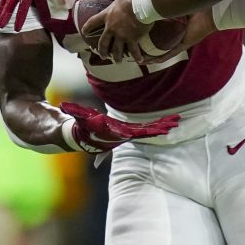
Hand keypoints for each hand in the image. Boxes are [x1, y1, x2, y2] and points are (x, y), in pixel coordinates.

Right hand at [61, 101, 179, 152]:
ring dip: (162, 124)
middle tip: (175, 123)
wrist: (77, 136)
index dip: (147, 130)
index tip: (161, 128)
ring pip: (147, 129)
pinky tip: (166, 122)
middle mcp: (123, 135)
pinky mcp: (126, 129)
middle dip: (160, 127)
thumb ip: (74, 114)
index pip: (134, 132)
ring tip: (177, 120)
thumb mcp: (76, 120)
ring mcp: (126, 133)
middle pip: (145, 131)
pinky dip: (156, 124)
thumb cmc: (78, 127)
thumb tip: (67, 108)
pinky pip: (144, 127)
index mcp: (114, 133)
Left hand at [82, 0, 152, 61]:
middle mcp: (112, 28)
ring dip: (116, 57)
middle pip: (103, 42)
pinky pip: (134, 51)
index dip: (87, 27)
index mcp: (108, 15)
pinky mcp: (132, 40)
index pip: (93, 22)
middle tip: (102, 55)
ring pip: (116, 50)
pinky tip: (138, 61)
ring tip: (117, 61)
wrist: (142, 6)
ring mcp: (121, 36)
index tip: (83, 32)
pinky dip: (136, 57)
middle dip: (102, 50)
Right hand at [129, 8, 218, 67]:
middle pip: (158, 45)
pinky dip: (159, 58)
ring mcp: (179, 42)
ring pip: (161, 53)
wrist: (209, 13)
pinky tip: (149, 60)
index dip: (147, 36)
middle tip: (134, 50)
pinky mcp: (183, 45)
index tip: (135, 35)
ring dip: (150, 56)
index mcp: (174, 28)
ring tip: (139, 58)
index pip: (158, 34)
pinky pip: (169, 54)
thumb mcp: (176, 3)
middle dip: (146, 49)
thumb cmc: (195, 5)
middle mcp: (175, 36)